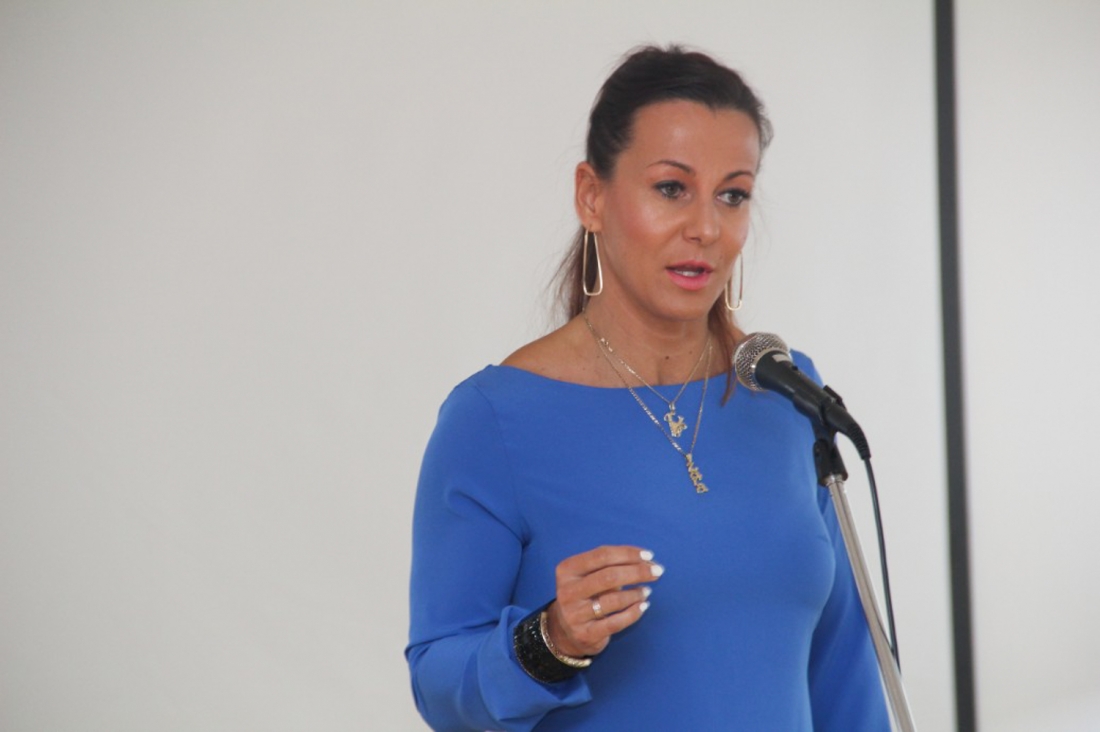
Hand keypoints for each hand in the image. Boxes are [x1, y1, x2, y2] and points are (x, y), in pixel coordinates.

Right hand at [545, 545, 662, 657]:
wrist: (565, 632)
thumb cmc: (586, 596)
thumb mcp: (589, 576)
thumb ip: (611, 566)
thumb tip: (647, 562)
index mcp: (567, 570)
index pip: (602, 555)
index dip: (628, 553)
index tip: (649, 556)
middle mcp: (567, 591)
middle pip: (609, 576)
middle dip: (637, 572)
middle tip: (657, 571)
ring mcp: (575, 614)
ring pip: (613, 600)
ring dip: (636, 594)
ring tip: (646, 591)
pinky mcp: (585, 634)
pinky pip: (616, 622)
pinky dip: (633, 613)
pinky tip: (643, 607)